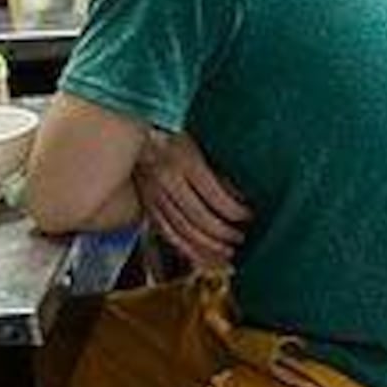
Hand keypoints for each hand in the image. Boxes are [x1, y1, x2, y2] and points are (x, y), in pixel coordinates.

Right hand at [134, 132, 250, 266]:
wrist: (138, 128)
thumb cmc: (175, 130)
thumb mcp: (202, 142)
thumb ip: (219, 170)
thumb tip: (240, 197)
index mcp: (184, 160)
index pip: (214, 194)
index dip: (234, 210)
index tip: (249, 216)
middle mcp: (167, 179)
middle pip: (197, 216)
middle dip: (222, 233)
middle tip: (241, 239)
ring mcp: (153, 193)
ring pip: (180, 229)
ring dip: (206, 246)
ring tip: (227, 254)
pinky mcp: (146, 202)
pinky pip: (165, 231)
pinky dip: (184, 248)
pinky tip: (201, 258)